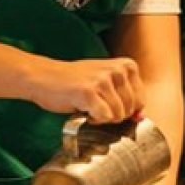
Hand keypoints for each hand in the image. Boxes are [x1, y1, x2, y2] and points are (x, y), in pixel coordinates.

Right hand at [26, 56, 143, 122]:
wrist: (44, 77)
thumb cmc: (75, 82)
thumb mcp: (106, 84)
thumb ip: (126, 98)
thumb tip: (141, 118)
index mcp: (126, 65)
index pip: (140, 101)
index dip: (123, 108)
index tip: (106, 100)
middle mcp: (117, 70)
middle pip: (130, 110)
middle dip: (112, 114)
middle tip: (95, 103)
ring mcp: (103, 80)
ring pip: (117, 116)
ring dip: (101, 117)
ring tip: (87, 104)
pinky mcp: (88, 92)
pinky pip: (104, 118)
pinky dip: (93, 119)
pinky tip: (82, 108)